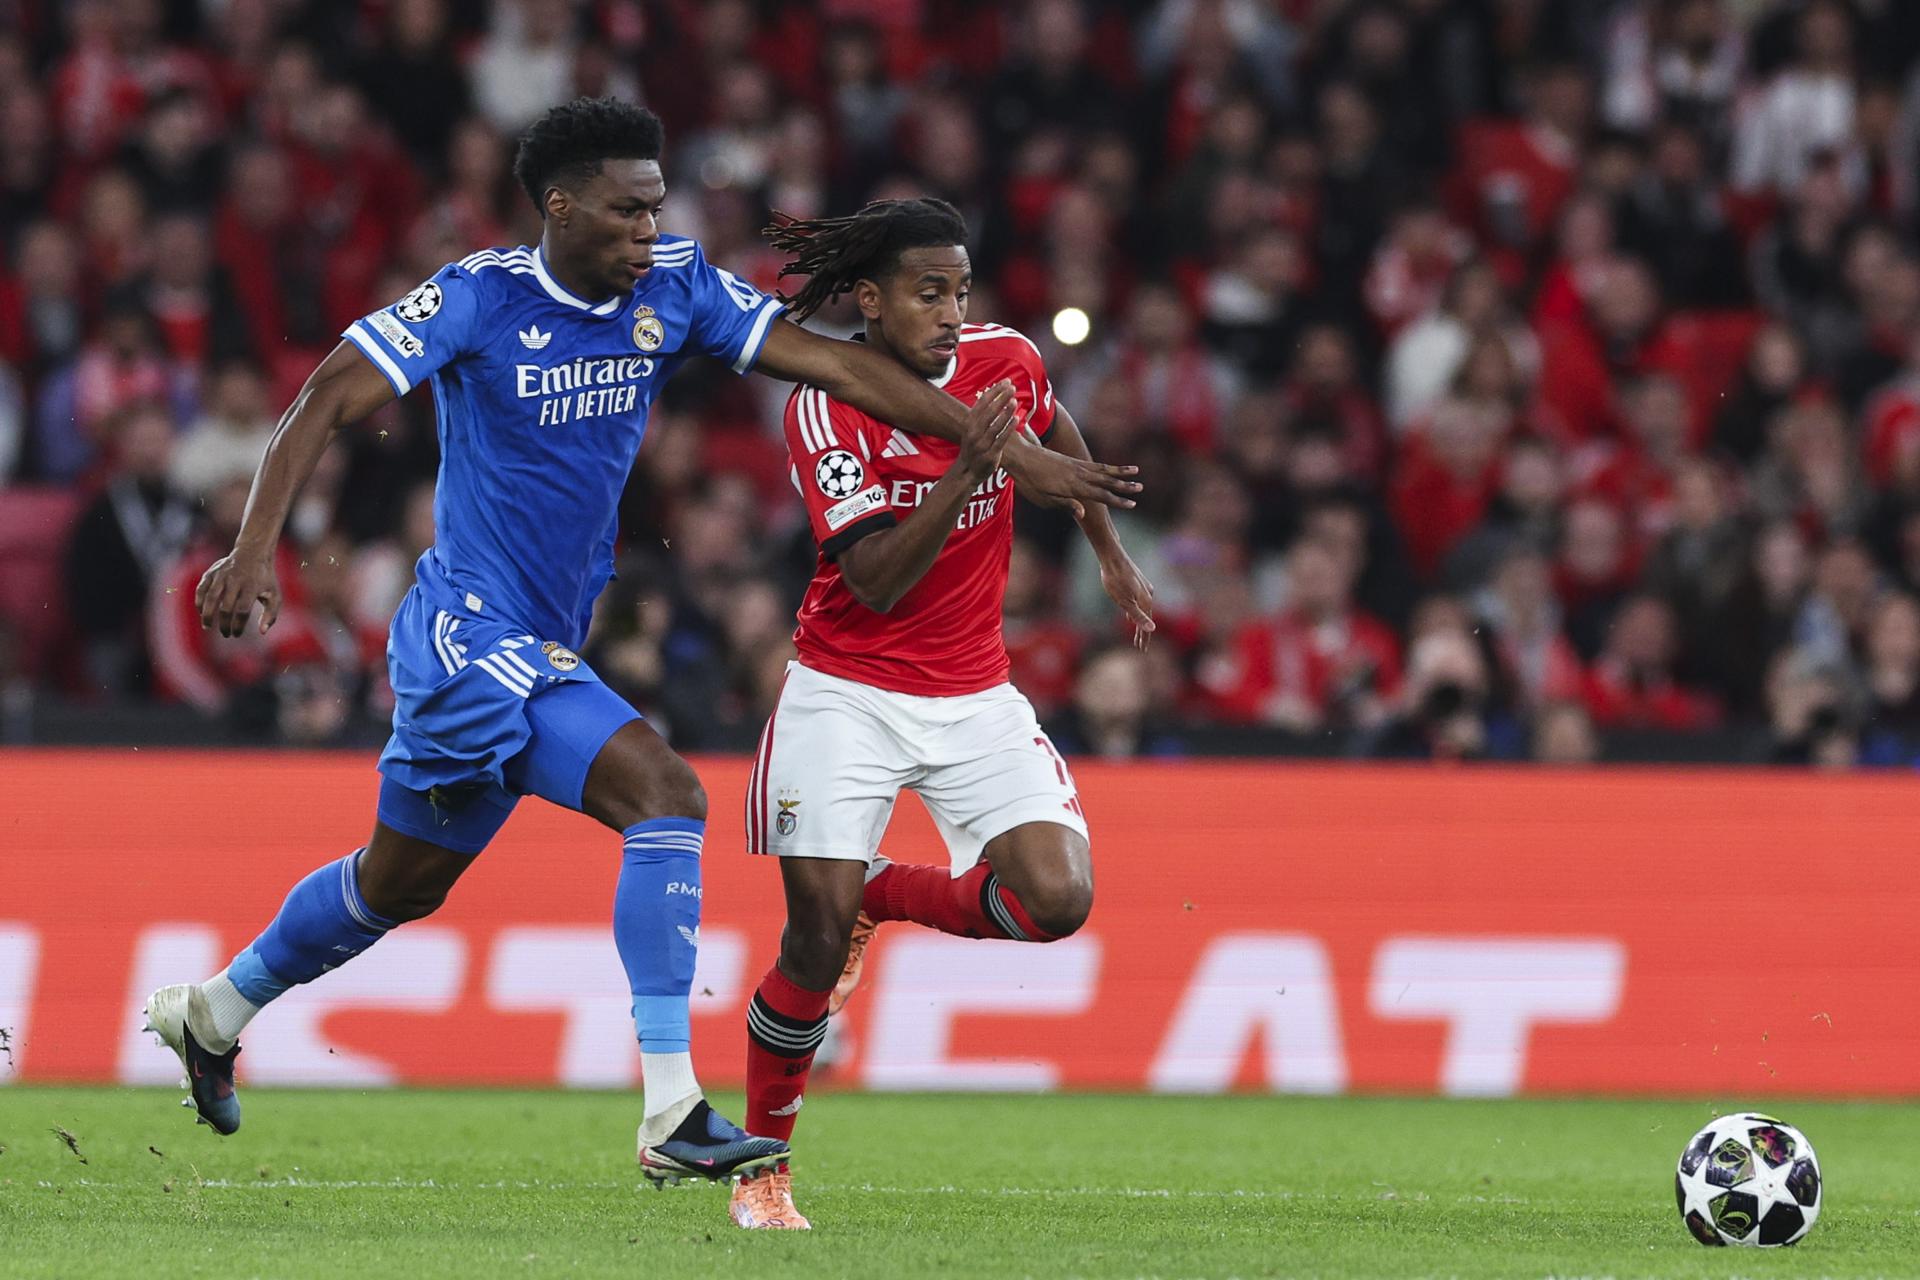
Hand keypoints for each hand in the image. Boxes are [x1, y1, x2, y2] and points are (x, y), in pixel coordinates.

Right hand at [195, 550, 281, 637]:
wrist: (253, 552)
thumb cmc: (264, 579)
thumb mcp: (274, 595)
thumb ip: (271, 614)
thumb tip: (262, 632)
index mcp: (251, 586)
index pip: (242, 610)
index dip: (238, 625)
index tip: (236, 634)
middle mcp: (235, 580)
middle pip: (226, 607)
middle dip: (224, 624)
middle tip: (225, 634)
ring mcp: (221, 575)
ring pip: (210, 598)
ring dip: (207, 615)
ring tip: (207, 627)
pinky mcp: (211, 572)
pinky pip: (201, 589)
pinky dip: (199, 602)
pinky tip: (201, 612)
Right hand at [958, 379, 1018, 481]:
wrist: (968, 470)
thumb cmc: (973, 446)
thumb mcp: (972, 428)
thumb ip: (981, 414)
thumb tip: (993, 395)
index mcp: (969, 423)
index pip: (982, 402)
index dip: (994, 391)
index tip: (1006, 382)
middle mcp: (973, 432)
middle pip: (988, 412)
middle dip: (1001, 398)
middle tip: (1012, 388)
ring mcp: (981, 444)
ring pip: (995, 425)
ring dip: (1005, 412)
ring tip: (1014, 401)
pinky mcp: (989, 455)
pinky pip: (1000, 439)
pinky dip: (1008, 428)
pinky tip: (1016, 419)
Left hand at [1004, 437, 1140, 518]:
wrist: (1020, 455)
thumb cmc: (1029, 482)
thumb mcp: (1044, 499)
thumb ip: (1066, 505)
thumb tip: (1084, 514)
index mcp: (1073, 486)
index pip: (1100, 495)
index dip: (1117, 500)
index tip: (1132, 504)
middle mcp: (1079, 474)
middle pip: (1106, 480)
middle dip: (1125, 485)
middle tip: (1141, 487)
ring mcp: (1076, 466)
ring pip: (1103, 470)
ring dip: (1120, 472)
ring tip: (1135, 471)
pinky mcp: (1072, 461)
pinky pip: (1094, 464)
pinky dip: (1107, 466)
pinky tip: (1112, 468)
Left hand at [1097, 546, 1156, 646]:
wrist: (1112, 556)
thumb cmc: (1115, 579)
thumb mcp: (1123, 601)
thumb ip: (1137, 616)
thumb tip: (1152, 629)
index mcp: (1146, 600)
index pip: (1147, 624)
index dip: (1144, 637)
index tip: (1142, 649)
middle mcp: (1149, 594)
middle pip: (1147, 617)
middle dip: (1143, 632)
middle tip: (1140, 646)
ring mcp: (1144, 587)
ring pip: (1144, 608)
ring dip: (1140, 621)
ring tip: (1137, 633)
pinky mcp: (1138, 582)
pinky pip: (1140, 601)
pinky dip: (1137, 611)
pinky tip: (1130, 614)